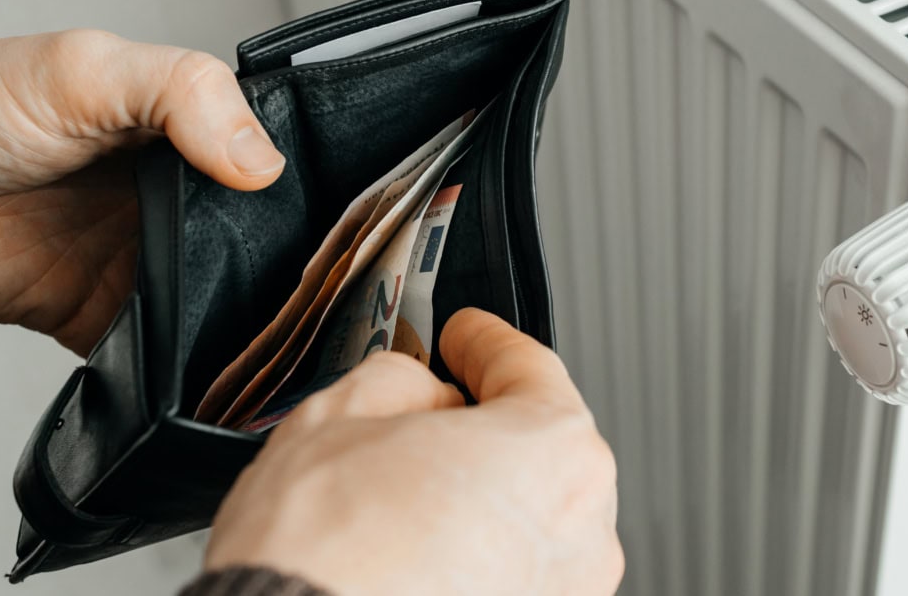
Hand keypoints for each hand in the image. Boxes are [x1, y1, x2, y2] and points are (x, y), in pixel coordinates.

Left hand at [0, 30, 285, 354]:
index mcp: (184, 139)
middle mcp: (171, 205)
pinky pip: (157, 355)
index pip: (263, 171)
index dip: (291, 194)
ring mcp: (139, 264)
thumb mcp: (90, 69)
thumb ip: (185, 95)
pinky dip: (175, 364)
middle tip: (291, 285)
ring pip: (213, 308)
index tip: (318, 221)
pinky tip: (192, 357)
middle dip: (270, 269)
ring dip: (229, 322)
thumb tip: (260, 162)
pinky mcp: (103, 317)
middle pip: (249, 248)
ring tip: (252, 329)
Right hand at [205, 309, 622, 595]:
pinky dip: (475, 553)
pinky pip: (513, 570)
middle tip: (425, 413)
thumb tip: (421, 393)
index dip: (483, 341)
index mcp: (555, 449)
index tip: (464, 336)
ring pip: (527, 515)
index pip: (528, 366)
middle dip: (483, 422)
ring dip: (479, 494)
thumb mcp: (342, 413)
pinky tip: (416, 548)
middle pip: (539, 445)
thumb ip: (403, 379)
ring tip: (405, 494)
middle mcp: (583, 526)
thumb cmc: (324, 554)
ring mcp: (567, 588)